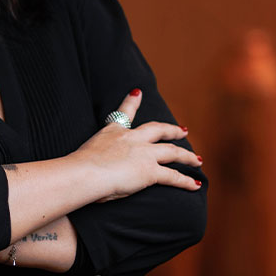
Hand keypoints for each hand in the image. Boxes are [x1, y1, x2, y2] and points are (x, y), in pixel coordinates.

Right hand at [72, 90, 202, 201]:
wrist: (85, 172)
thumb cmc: (78, 167)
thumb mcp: (83, 153)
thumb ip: (89, 156)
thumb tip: (81, 166)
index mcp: (113, 132)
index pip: (123, 113)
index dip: (131, 100)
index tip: (138, 92)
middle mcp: (132, 139)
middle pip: (157, 129)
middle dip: (172, 129)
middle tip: (183, 130)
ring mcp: (143, 154)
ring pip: (172, 152)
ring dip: (187, 156)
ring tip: (197, 160)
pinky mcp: (150, 171)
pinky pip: (173, 176)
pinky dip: (186, 181)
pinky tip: (196, 184)